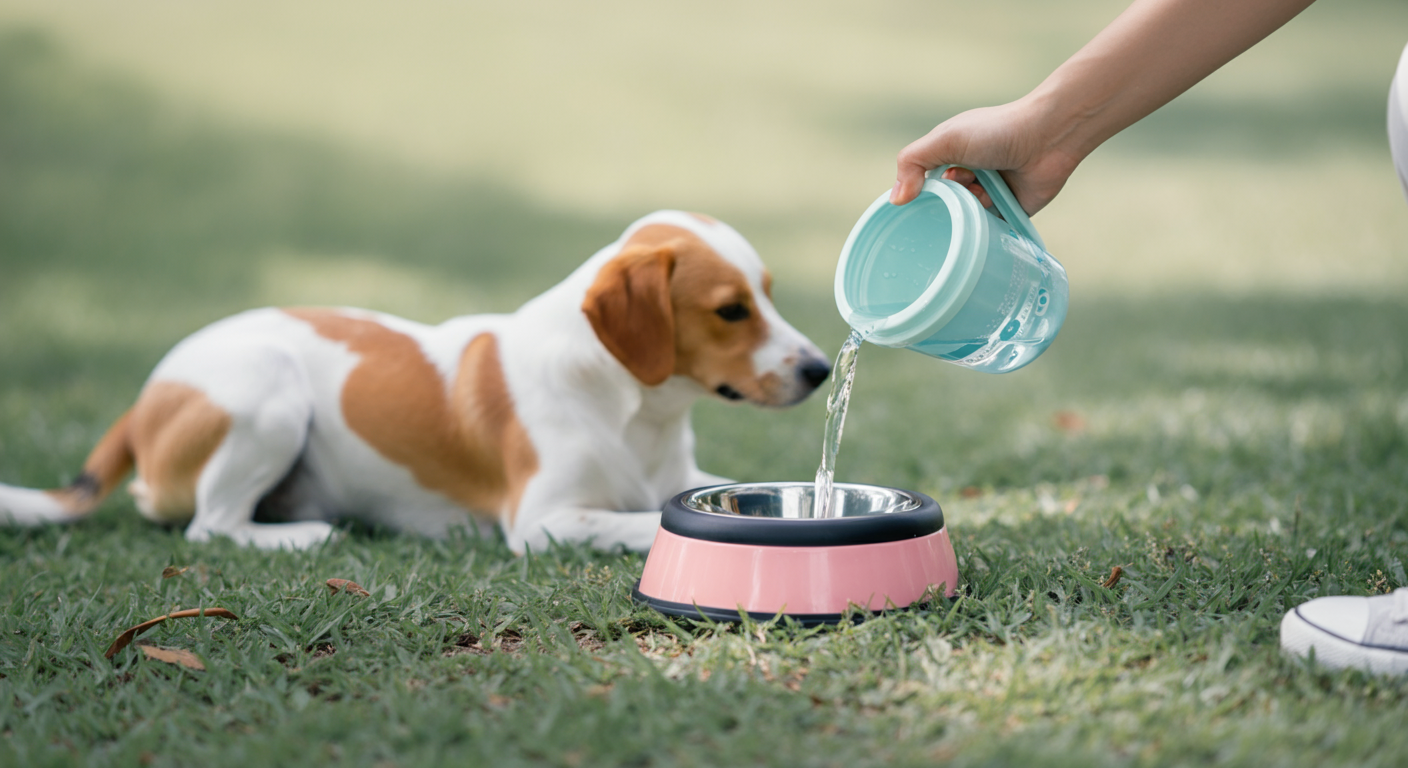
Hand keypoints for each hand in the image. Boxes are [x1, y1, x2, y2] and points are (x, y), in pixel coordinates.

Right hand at [889, 98, 1080, 215]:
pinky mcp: (1009, 211)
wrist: (1048, 138)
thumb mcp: (944, 139)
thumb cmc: (996, 131)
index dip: (917, 192)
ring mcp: (989, 193)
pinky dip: (987, 226)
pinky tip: (992, 214)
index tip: (915, 202)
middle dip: (945, 203)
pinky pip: (990, 230)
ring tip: (983, 194)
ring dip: (969, 211)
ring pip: (964, 217)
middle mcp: (970, 174)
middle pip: (943, 203)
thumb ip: (912, 162)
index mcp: (952, 155)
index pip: (923, 181)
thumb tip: (896, 199)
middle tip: (957, 193)